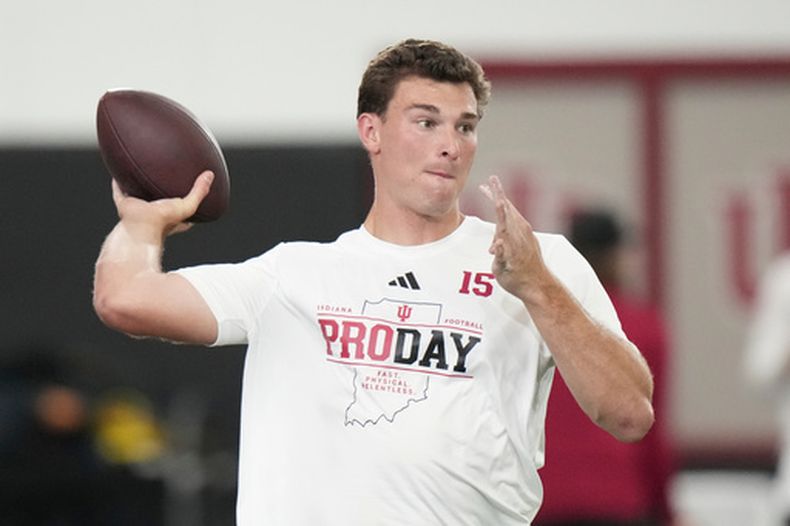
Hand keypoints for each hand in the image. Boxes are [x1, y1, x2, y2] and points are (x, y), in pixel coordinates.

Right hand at [112, 170, 213, 240]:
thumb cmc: (163, 222)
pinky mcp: (126, 204)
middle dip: (163, 190)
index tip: (191, 188)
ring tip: (144, 171)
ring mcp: (140, 209)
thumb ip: (199, 192)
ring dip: (142, 185)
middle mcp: (155, 213)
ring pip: (141, 194)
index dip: (188, 199)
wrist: (140, 227)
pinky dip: (120, 183)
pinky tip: (120, 172)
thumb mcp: (187, 206)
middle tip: (165, 177)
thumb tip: (210, 175)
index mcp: (172, 217)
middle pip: (160, 199)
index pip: (183, 208)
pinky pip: (121, 191)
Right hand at [479, 175, 549, 299]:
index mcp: (511, 239)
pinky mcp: (528, 235)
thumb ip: (499, 257)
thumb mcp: (502, 272)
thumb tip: (495, 244)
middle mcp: (520, 232)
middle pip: (507, 207)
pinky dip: (506, 210)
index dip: (497, 198)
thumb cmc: (516, 280)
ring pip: (511, 211)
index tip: (493, 184)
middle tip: (489, 179)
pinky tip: (501, 208)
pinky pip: (515, 217)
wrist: (538, 285)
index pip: (502, 214)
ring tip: (488, 191)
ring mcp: (526, 232)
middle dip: (497, 192)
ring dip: (500, 200)